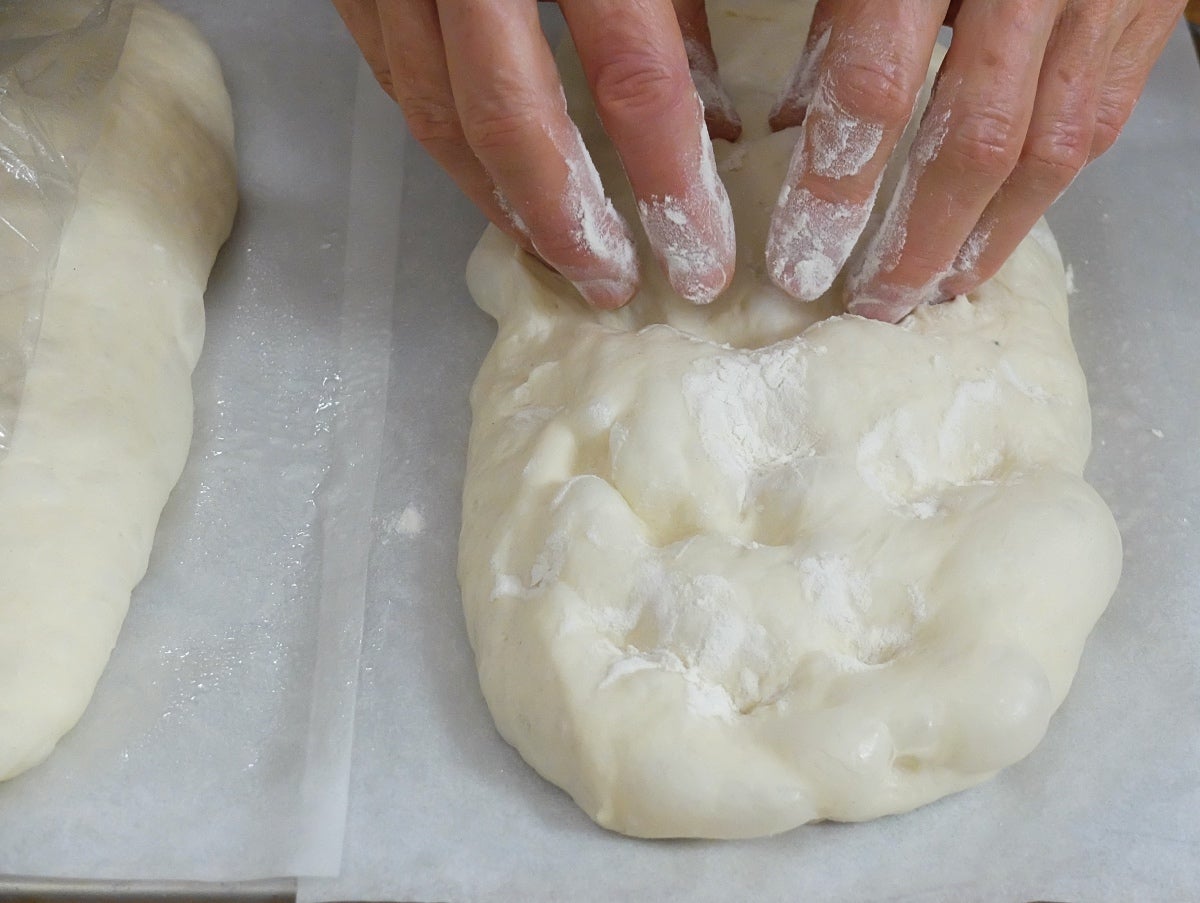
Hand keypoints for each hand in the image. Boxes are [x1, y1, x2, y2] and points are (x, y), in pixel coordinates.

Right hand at [333, 0, 742, 307]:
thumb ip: (682, 6)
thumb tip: (719, 119)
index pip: (634, 77)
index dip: (669, 179)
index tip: (700, 255)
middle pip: (512, 119)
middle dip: (567, 219)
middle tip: (613, 284)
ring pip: (435, 109)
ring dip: (496, 195)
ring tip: (550, 247)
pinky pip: (391, 73)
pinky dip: (440, 134)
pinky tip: (484, 173)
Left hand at [765, 0, 1185, 321]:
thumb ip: (834, 16)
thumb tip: (796, 119)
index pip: (879, 87)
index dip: (838, 188)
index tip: (800, 261)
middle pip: (977, 138)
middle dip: (919, 238)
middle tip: (871, 306)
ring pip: (1056, 143)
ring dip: (993, 233)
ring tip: (940, 290)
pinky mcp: (1150, 2)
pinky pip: (1104, 112)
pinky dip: (1052, 183)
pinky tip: (1008, 225)